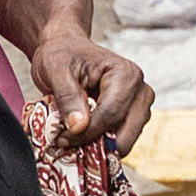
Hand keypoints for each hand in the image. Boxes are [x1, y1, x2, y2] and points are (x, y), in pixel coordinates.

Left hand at [25, 23, 150, 152]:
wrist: (66, 49)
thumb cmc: (62, 55)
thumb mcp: (55, 70)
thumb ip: (68, 96)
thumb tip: (79, 126)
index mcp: (126, 74)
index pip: (111, 114)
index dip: (85, 133)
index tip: (61, 138)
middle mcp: (140, 90)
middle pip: (125, 132)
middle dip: (95, 144)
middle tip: (67, 142)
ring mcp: (140, 105)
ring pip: (125, 140)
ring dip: (99, 146)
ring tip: (74, 136)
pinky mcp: (133, 117)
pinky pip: (121, 140)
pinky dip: (102, 144)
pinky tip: (82, 135)